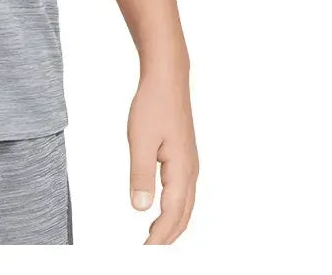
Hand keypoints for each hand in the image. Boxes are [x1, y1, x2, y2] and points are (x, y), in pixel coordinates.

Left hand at [127, 66, 198, 243]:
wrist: (167, 80)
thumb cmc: (153, 105)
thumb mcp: (140, 140)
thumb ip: (141, 175)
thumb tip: (140, 208)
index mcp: (181, 170)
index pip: (172, 214)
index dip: (159, 237)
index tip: (146, 252)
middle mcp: (190, 171)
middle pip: (183, 215)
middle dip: (168, 236)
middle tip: (150, 252)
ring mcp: (190, 163)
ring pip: (185, 204)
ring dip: (173, 224)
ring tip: (155, 237)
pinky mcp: (184, 156)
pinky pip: (183, 191)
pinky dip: (175, 208)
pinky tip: (163, 208)